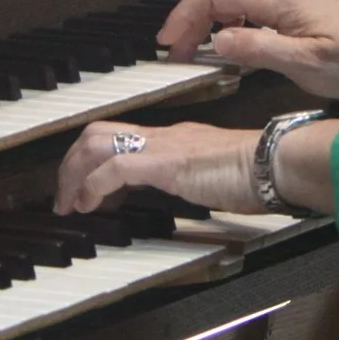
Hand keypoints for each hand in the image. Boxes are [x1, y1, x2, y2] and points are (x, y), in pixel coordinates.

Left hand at [55, 120, 260, 214]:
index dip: (91, 161)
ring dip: (74, 175)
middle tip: (64, 198)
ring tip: (69, 205)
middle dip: (70, 164)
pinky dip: (94, 186)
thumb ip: (190, 179)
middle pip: (96, 133)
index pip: (118, 136)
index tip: (84, 190)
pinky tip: (90, 206)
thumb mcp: (211, 175)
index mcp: (172, 139)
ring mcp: (162, 146)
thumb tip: (179, 192)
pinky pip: (116, 168)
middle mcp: (161, 136)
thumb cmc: (256, 173)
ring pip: (96, 143)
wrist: (274, 162)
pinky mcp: (166, 163)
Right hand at [160, 0, 338, 98]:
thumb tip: (218, 41)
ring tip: (198, 45)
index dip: (185, 17)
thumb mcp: (306, 63)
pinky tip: (230, 42)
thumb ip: (259, 50)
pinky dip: (228, 14)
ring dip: (208, 10)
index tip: (171, 46)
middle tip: (180, 45)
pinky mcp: (293, 2)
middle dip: (191, 9)